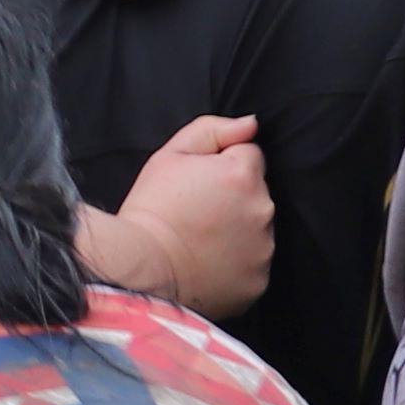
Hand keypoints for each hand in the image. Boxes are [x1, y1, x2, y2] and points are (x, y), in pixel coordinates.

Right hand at [108, 115, 274, 317]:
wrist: (141, 269)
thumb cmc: (151, 210)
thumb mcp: (169, 156)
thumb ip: (213, 130)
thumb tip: (250, 124)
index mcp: (243, 174)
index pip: (248, 155)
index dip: (221, 165)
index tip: (198, 184)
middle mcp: (262, 209)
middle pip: (256, 192)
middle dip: (233, 197)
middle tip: (197, 213)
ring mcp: (263, 248)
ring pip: (257, 227)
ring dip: (238, 229)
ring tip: (200, 239)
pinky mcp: (259, 279)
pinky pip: (254, 263)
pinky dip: (237, 262)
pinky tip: (208, 262)